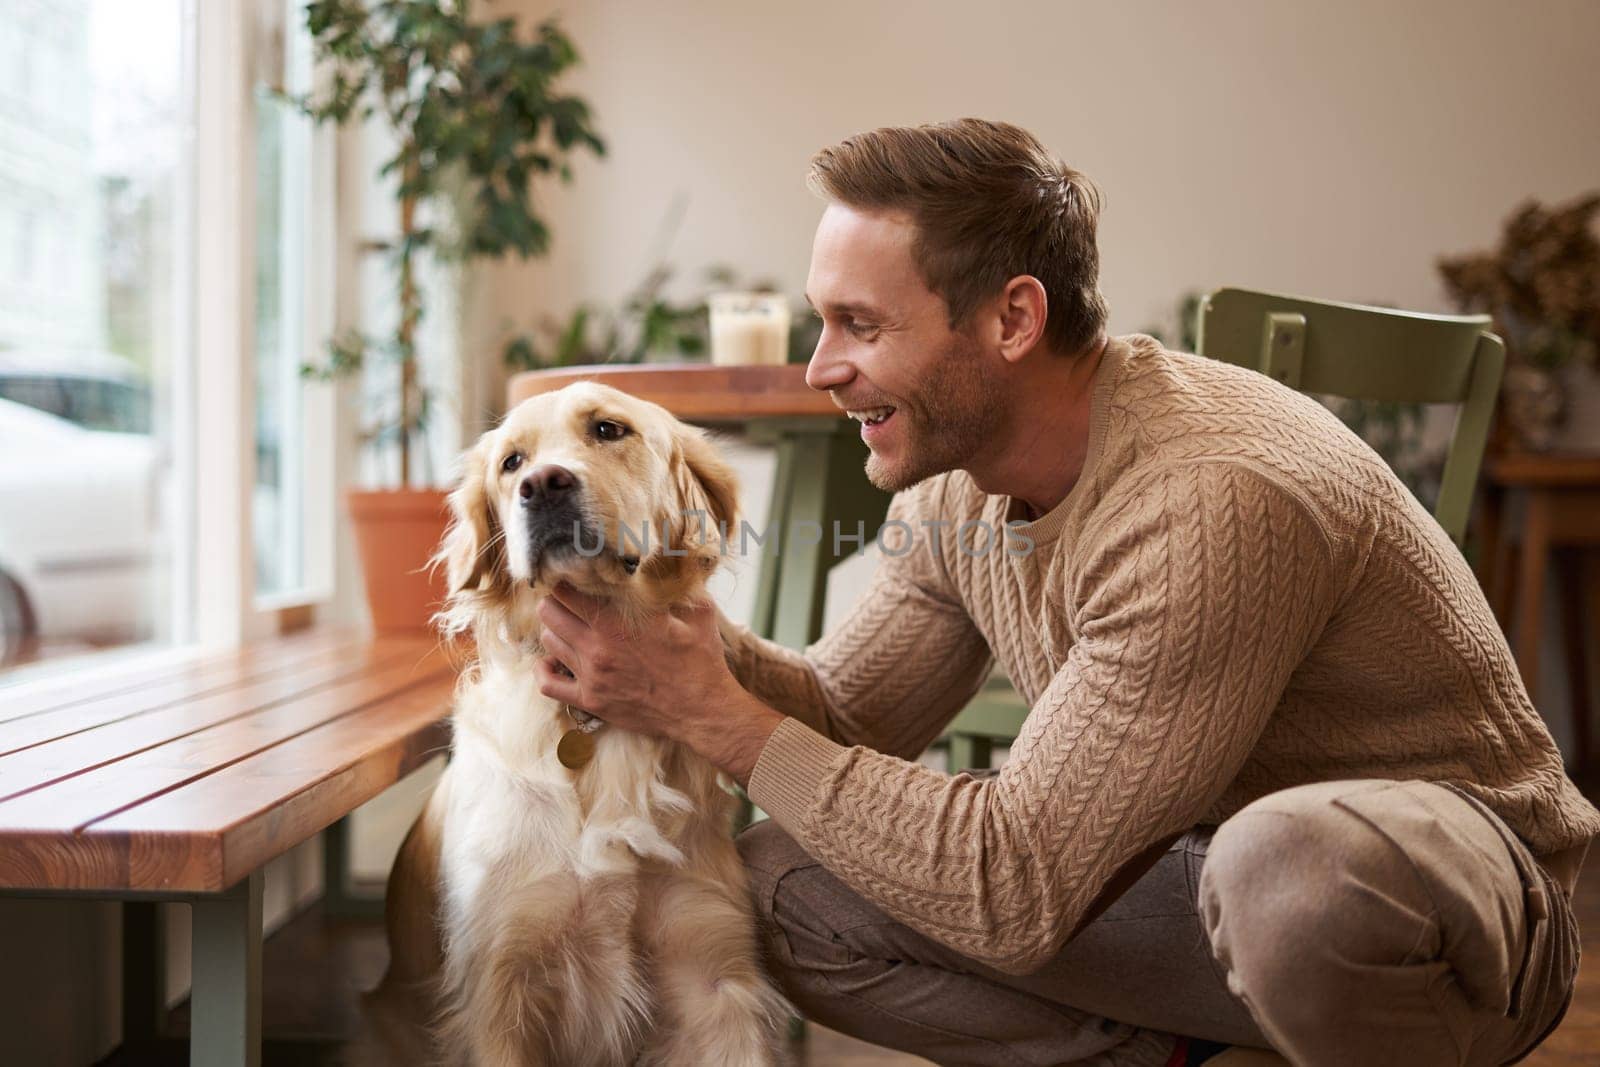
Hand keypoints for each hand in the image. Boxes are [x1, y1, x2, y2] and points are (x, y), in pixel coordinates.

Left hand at [534, 584, 783, 782]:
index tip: (576, 576)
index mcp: (620, 620)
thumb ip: (681, 583)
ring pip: (548, 641)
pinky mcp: (590, 700)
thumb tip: (676, 554)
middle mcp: (598, 645)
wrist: (702, 711)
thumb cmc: (701, 660)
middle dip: (556, 600)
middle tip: (569, 599)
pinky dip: (544, 670)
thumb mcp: (698, 612)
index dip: (568, 578)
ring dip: (554, 630)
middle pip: (549, 611)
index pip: (569, 589)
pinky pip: (548, 684)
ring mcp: (591, 674)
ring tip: (569, 627)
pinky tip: (553, 661)